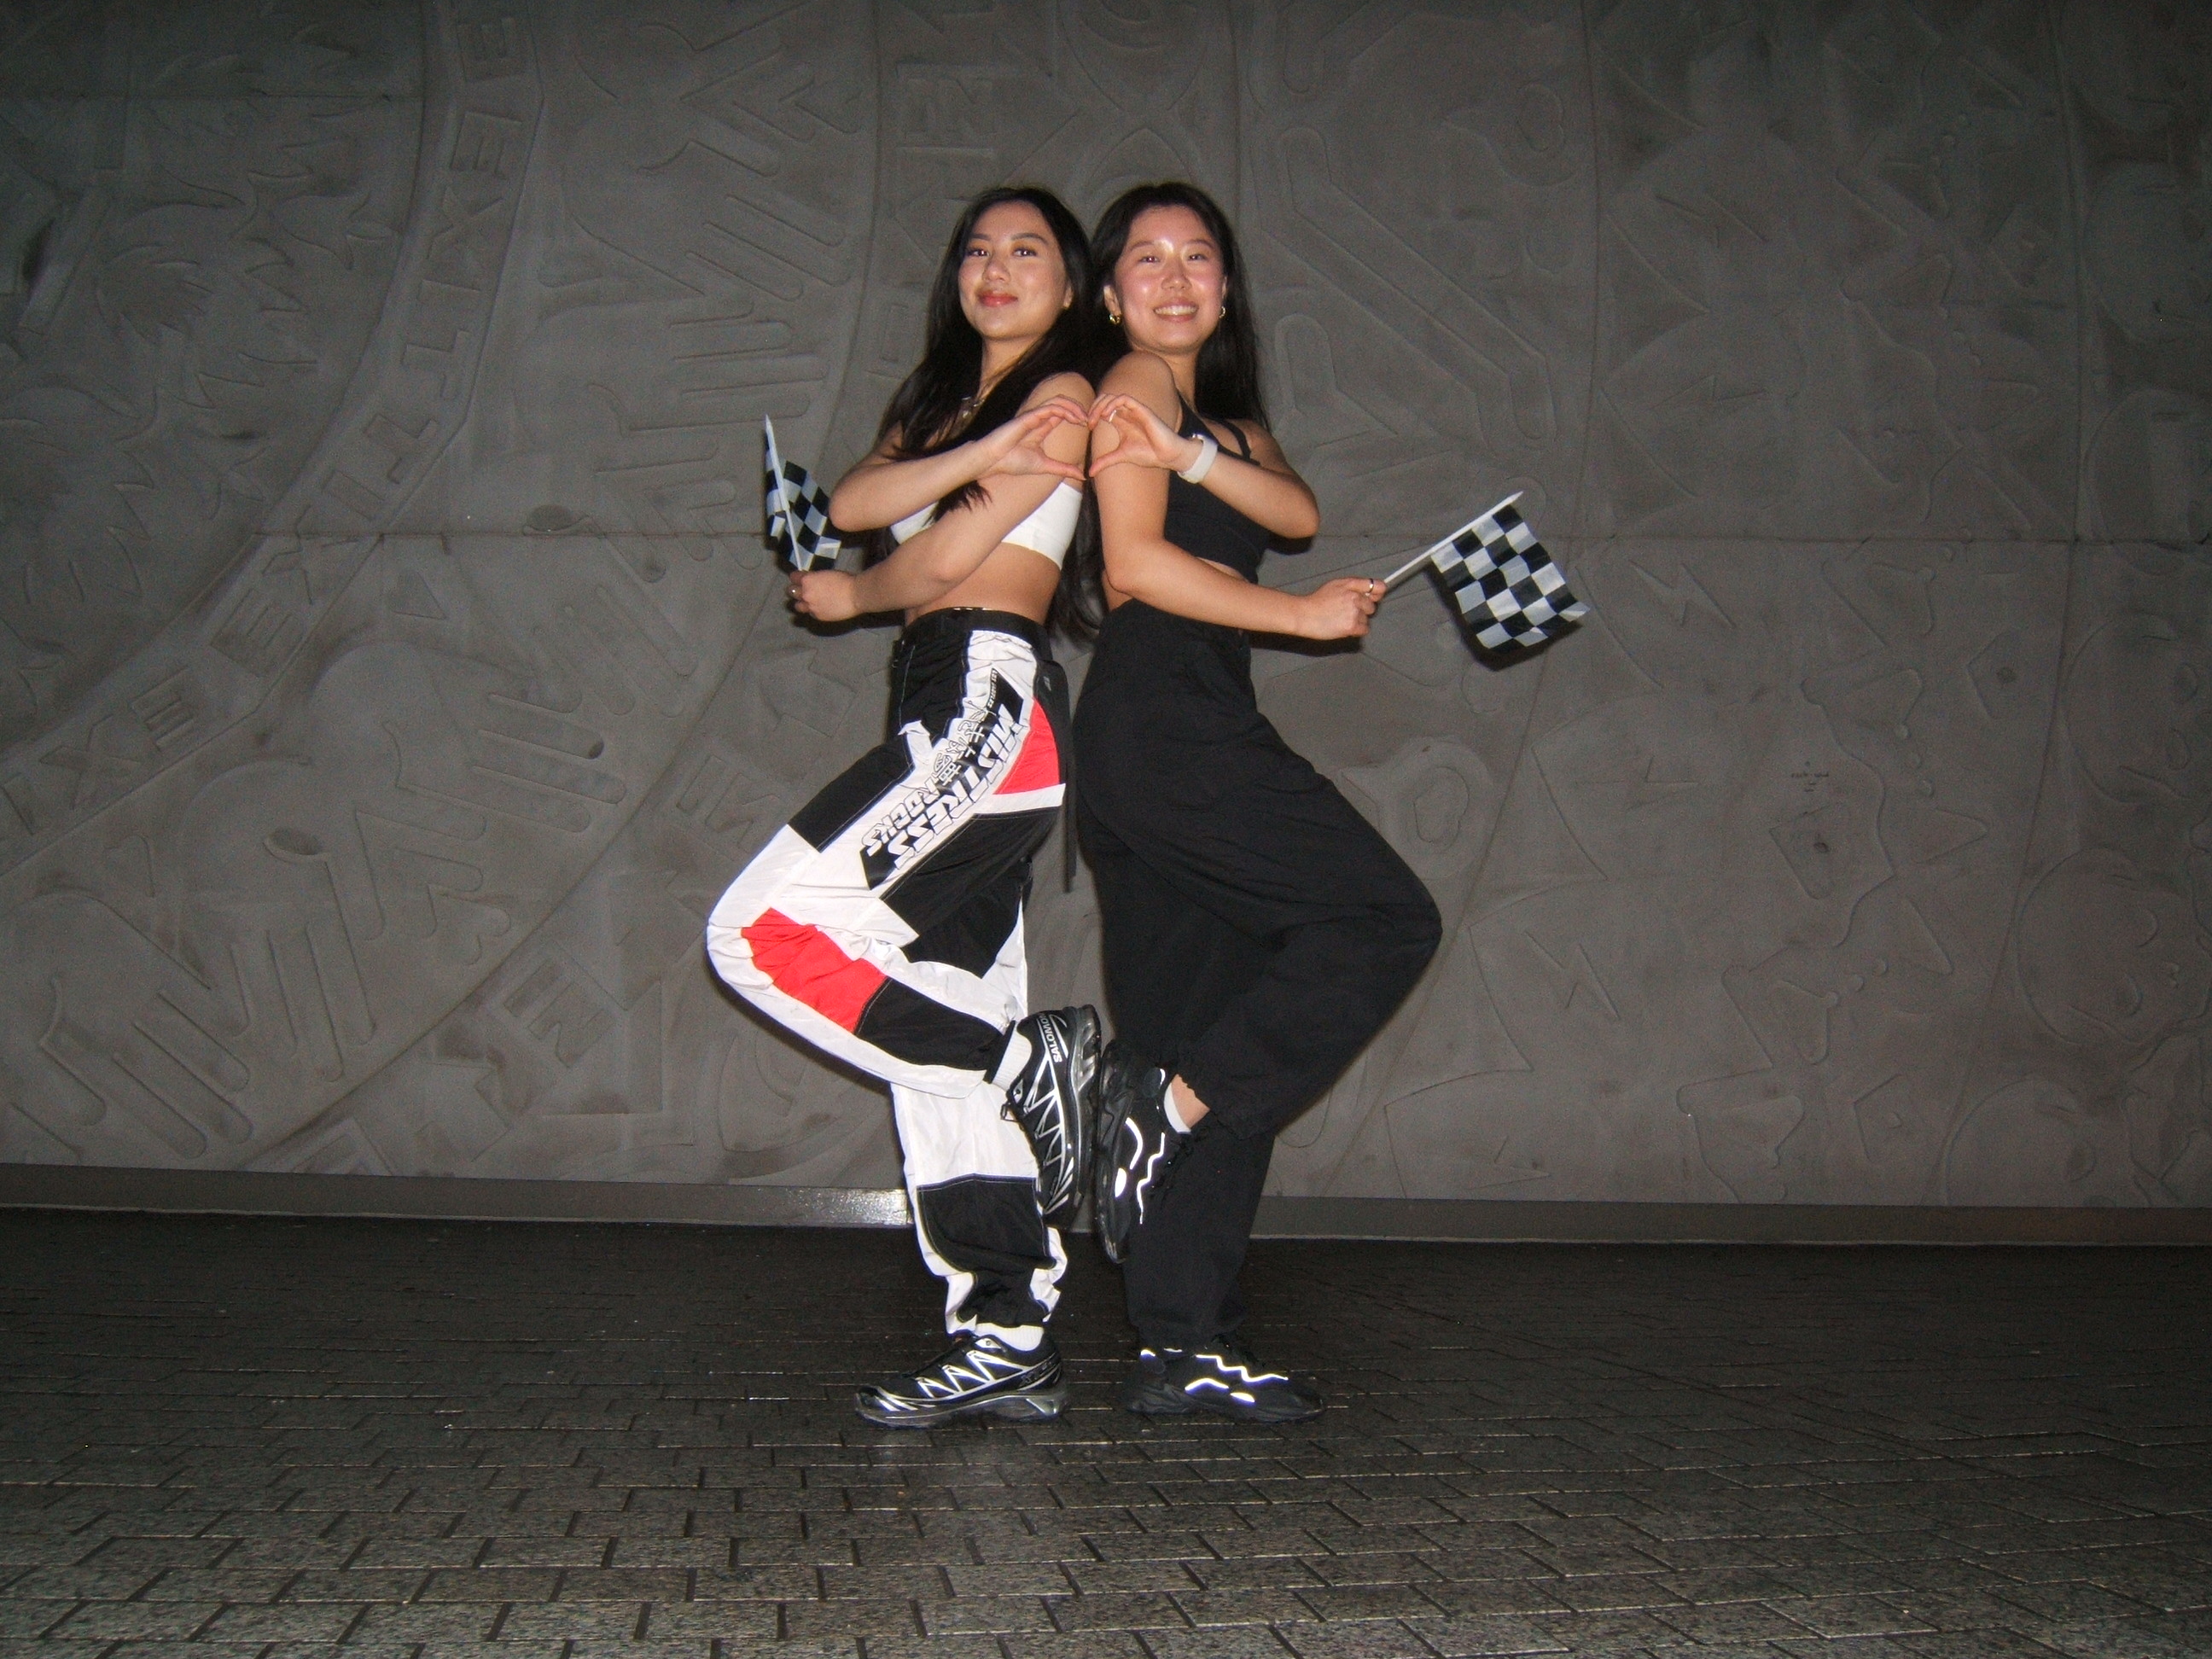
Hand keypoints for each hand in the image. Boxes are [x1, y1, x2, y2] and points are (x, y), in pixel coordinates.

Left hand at [789, 569, 859, 622]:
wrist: (856, 595)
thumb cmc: (845, 580)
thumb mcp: (826, 574)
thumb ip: (815, 578)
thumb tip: (811, 580)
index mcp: (807, 580)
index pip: (793, 577)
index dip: (797, 577)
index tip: (801, 578)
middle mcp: (805, 594)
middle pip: (791, 592)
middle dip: (796, 590)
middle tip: (803, 590)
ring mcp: (810, 607)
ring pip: (797, 606)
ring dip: (801, 603)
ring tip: (808, 602)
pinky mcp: (818, 616)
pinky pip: (810, 613)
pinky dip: (813, 610)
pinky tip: (821, 608)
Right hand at [969, 398, 1087, 482]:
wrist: (993, 461)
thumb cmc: (1013, 462)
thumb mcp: (1045, 466)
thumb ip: (1063, 469)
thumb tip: (1082, 475)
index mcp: (1041, 427)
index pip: (1062, 414)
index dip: (1077, 416)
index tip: (1088, 425)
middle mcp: (1039, 419)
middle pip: (1063, 404)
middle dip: (1079, 409)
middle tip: (1090, 419)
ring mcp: (1034, 416)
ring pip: (1058, 402)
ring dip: (1074, 407)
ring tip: (1085, 418)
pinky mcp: (1030, 416)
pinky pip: (1051, 407)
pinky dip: (1065, 410)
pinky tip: (1075, 418)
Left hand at [1088, 392, 1205, 476]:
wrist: (1166, 455)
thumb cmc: (1148, 454)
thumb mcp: (1120, 457)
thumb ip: (1105, 461)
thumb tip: (1089, 473)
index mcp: (1121, 422)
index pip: (1102, 410)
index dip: (1091, 414)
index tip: (1087, 426)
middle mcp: (1126, 414)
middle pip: (1104, 400)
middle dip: (1093, 408)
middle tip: (1089, 422)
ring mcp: (1133, 411)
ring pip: (1112, 397)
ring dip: (1100, 405)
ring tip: (1095, 418)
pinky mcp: (1141, 410)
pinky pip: (1124, 399)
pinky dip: (1113, 403)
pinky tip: (1107, 415)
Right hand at [1292, 576, 1382, 639]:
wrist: (1304, 615)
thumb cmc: (1317, 601)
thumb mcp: (1335, 585)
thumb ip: (1354, 586)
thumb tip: (1371, 592)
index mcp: (1350, 584)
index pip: (1377, 586)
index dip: (1378, 593)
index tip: (1375, 597)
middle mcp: (1354, 597)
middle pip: (1371, 606)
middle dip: (1362, 610)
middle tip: (1346, 612)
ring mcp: (1353, 612)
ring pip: (1366, 619)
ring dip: (1356, 621)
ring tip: (1339, 619)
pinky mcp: (1351, 625)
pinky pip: (1364, 629)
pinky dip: (1356, 630)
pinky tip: (1343, 626)